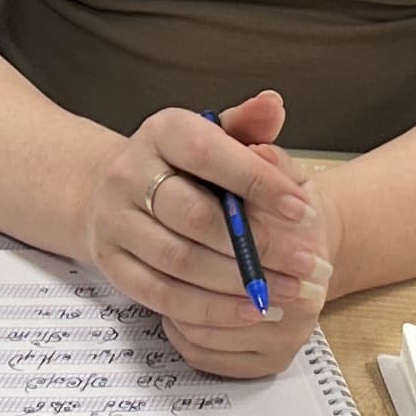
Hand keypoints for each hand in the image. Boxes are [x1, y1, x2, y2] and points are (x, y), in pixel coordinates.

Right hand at [72, 95, 335, 375]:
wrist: (111, 192)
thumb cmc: (181, 166)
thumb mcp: (214, 136)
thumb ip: (247, 126)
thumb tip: (273, 104)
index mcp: (161, 132)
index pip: (208, 154)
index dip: (257, 182)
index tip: (302, 209)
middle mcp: (129, 173)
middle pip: (193, 216)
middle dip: (256, 245)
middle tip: (304, 262)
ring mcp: (115, 221)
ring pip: (179, 261)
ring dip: (239, 283)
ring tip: (289, 292)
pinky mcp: (111, 264)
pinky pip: (162, 296)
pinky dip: (210, 309)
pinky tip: (251, 311)